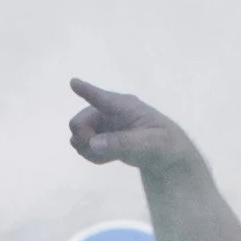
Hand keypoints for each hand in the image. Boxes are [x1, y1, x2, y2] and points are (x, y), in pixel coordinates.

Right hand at [66, 80, 203, 175]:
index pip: (102, 98)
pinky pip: (85, 145)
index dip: (86, 90)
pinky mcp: (103, 136)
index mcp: (125, 106)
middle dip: (83, 136)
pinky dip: (91, 154)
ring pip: (80, 134)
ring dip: (87, 148)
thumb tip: (94, 142)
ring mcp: (105, 124)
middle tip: (95, 149)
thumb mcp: (149, 145)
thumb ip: (122, 143)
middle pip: (81, 120)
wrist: (167, 157)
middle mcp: (110, 111)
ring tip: (107, 156)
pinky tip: (107, 158)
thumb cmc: (164, 145)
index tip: (73, 82)